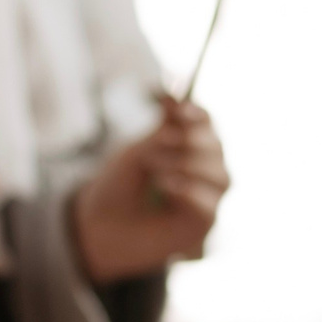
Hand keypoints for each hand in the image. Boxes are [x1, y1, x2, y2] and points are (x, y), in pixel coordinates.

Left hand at [71, 96, 227, 283]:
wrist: (101, 225)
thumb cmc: (120, 187)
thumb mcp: (138, 151)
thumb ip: (162, 129)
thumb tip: (173, 95)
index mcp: (189, 145)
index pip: (206, 123)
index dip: (196, 114)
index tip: (178, 109)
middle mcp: (205, 170)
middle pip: (217, 147)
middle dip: (190, 140)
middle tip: (160, 141)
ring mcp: (207, 198)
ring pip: (221, 176)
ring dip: (188, 166)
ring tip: (155, 170)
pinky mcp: (203, 224)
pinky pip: (210, 205)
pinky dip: (189, 192)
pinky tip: (166, 188)